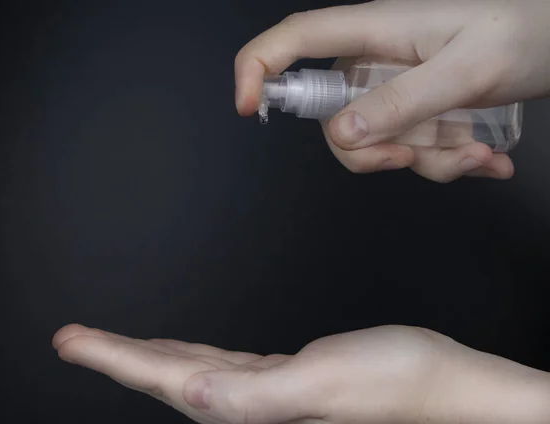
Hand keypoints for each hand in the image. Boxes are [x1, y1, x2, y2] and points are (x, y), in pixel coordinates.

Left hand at [53, 324, 549, 422]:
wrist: (442, 385)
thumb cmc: (396, 385)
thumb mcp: (321, 384)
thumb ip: (253, 395)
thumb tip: (192, 393)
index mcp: (249, 407)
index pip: (164, 381)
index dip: (113, 359)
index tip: (71, 340)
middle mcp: (250, 406)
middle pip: (166, 378)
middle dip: (117, 358)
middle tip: (73, 338)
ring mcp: (265, 395)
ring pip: (188, 372)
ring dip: (147, 357)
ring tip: (111, 345)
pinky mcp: (283, 379)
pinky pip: (219, 366)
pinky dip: (189, 356)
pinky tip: (183, 354)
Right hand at [235, 0, 549, 181]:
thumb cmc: (524, 31)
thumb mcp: (466, 71)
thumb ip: (402, 102)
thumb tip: (341, 133)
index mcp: (376, 30)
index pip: (294, 39)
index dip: (257, 68)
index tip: (245, 107)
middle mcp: (374, 60)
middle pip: (333, 118)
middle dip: (375, 153)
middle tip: (420, 157)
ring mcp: (393, 86)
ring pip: (377, 143)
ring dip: (426, 161)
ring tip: (477, 153)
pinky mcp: (413, 106)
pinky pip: (408, 146)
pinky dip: (444, 160)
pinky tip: (484, 155)